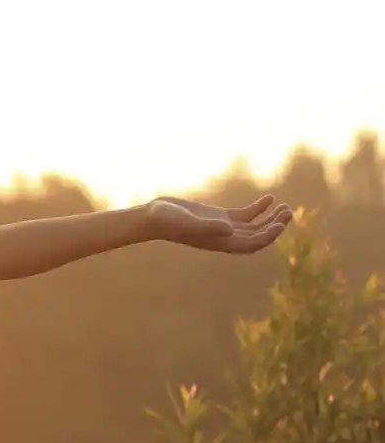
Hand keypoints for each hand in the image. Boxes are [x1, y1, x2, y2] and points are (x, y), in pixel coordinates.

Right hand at [144, 194, 292, 253]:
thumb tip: (229, 228)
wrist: (153, 216)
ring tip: (286, 206)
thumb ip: (208, 226)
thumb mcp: (188, 222)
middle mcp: (225, 237)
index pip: (253, 244)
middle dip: (275, 226)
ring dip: (271, 218)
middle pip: (258, 236)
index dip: (269, 235)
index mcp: (221, 242)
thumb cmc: (168, 221)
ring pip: (255, 226)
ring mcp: (223, 226)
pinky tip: (270, 198)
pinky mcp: (218, 216)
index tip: (281, 223)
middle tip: (289, 212)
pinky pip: (245, 215)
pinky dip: (259, 208)